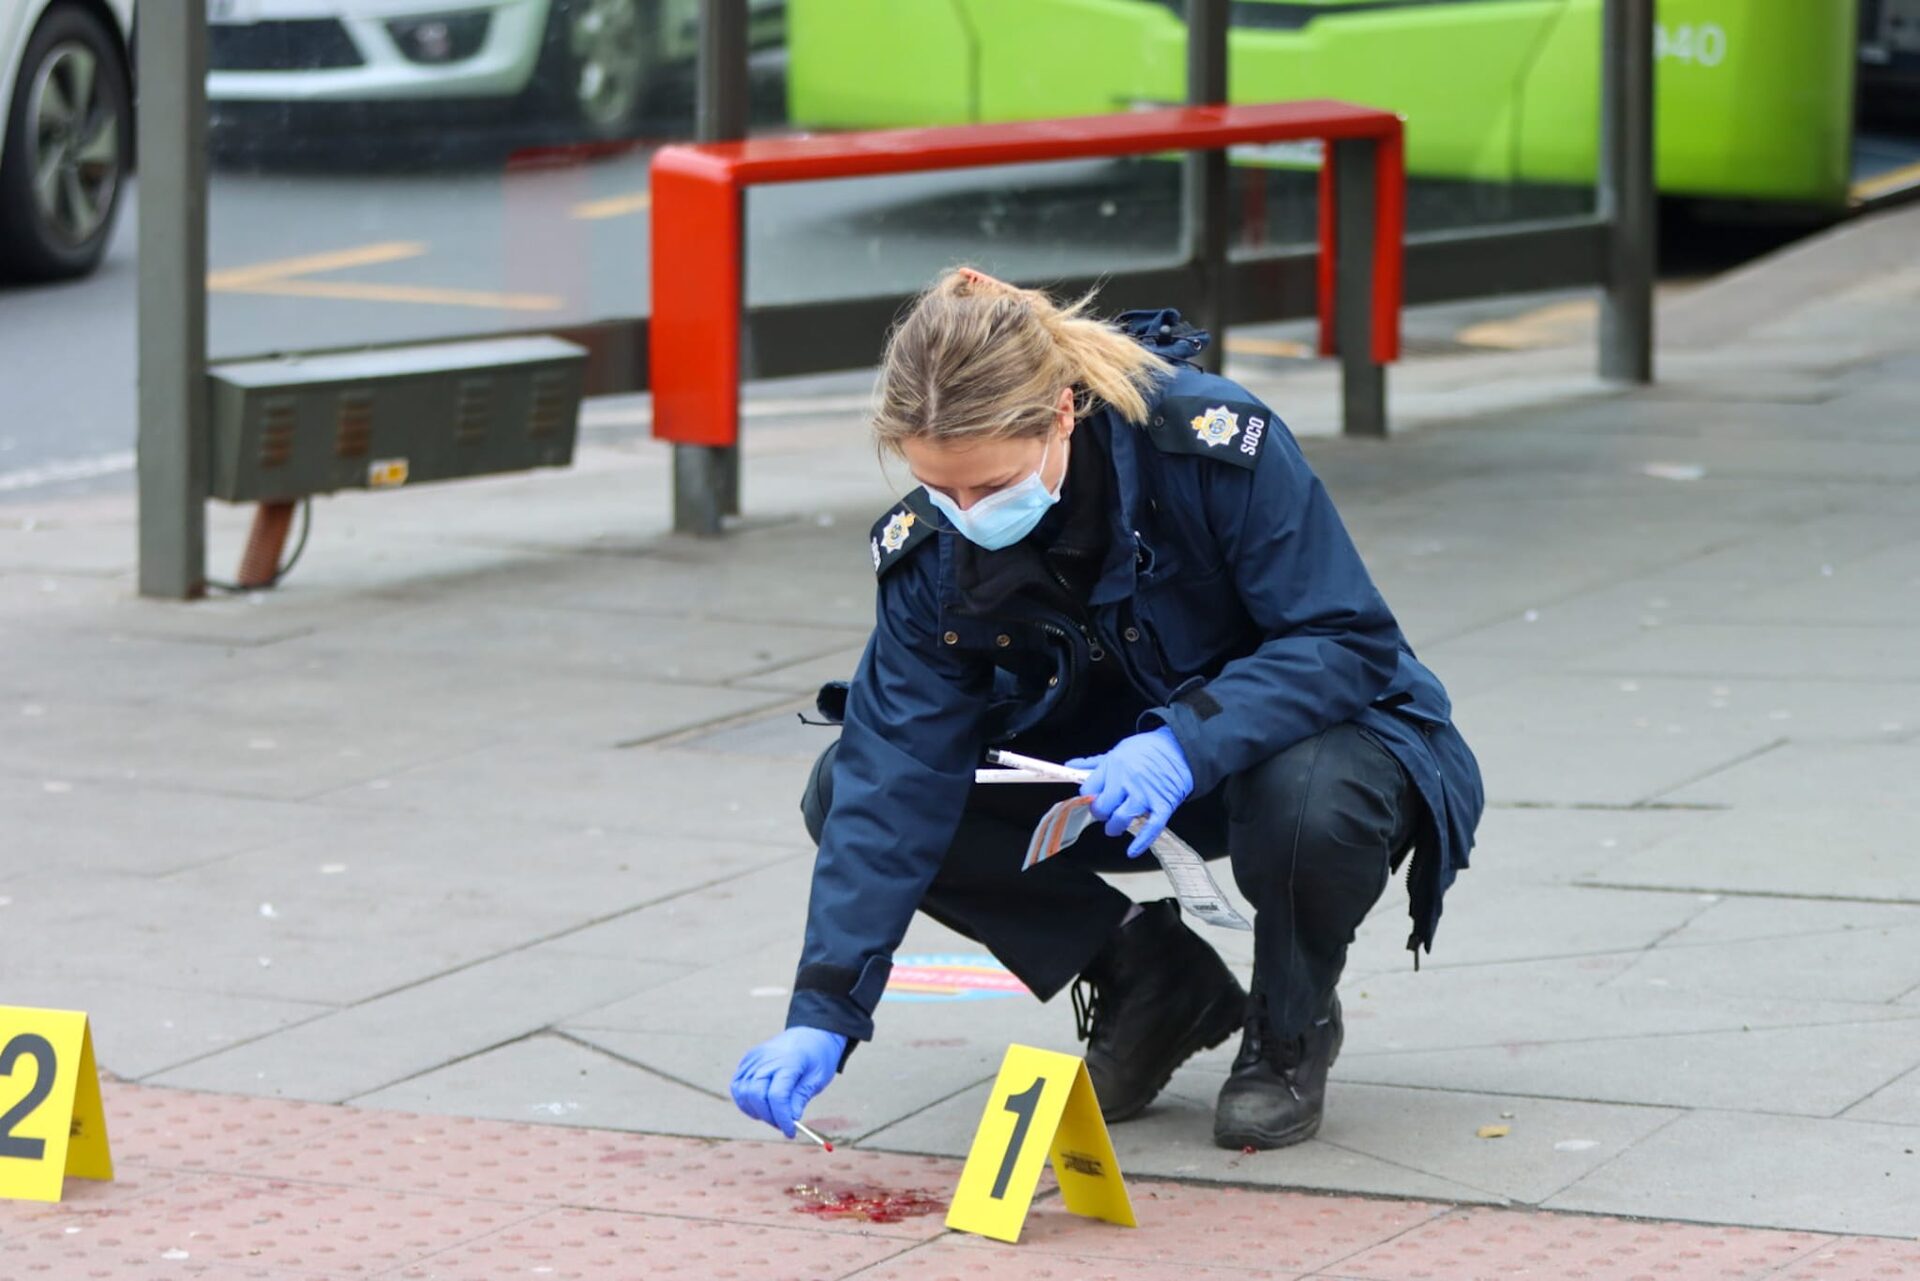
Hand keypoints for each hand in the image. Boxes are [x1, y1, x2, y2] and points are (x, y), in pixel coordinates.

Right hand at [730, 1027, 846, 1137]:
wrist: (811, 1033)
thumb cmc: (818, 1056)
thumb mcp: (817, 1079)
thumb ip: (800, 1099)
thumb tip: (789, 1120)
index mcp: (788, 1062)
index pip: (777, 1097)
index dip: (782, 1119)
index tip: (791, 1132)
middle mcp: (767, 1058)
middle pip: (756, 1095)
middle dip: (768, 1116)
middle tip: (782, 1124)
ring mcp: (754, 1058)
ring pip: (742, 1092)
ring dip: (755, 1110)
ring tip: (773, 1113)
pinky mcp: (748, 1060)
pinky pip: (738, 1085)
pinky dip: (746, 1100)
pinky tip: (762, 1104)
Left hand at [1067, 726, 1192, 856]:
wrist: (1179, 748)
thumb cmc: (1147, 749)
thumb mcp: (1117, 751)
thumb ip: (1093, 763)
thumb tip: (1069, 766)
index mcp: (1114, 767)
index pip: (1088, 790)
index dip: (1088, 798)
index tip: (1093, 799)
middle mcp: (1128, 782)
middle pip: (1102, 807)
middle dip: (1100, 814)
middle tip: (1105, 813)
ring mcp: (1145, 795)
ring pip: (1121, 819)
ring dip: (1114, 827)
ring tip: (1115, 827)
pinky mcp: (1162, 805)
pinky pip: (1151, 828)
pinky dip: (1141, 842)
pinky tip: (1132, 851)